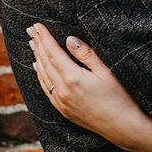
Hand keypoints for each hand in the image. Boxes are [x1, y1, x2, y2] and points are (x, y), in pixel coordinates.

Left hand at [27, 23, 151, 151]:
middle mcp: (61, 91)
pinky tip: (38, 67)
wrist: (120, 126)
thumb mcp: (105, 71)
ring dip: (36, 57)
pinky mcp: (62, 109)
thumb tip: (69, 39)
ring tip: (32, 43)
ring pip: (42, 75)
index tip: (37, 25)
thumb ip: (86, 54)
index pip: (53, 52)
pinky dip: (39, 74)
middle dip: (37, 44)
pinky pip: (45, 88)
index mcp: (72, 78)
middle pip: (45, 62)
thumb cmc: (118, 96)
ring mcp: (60, 101)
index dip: (45, 37)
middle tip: (30, 30)